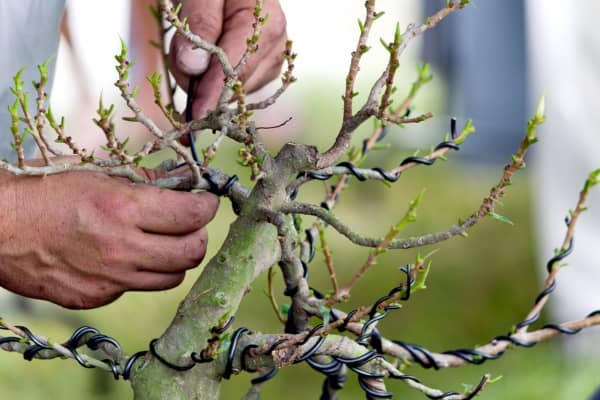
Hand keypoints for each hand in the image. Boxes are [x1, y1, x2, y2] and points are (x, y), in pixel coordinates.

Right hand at [0, 169, 217, 308]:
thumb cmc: (42, 190)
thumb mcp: (96, 172)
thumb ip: (146, 180)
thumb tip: (183, 180)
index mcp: (123, 209)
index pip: (193, 215)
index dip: (207, 206)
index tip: (205, 200)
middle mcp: (121, 249)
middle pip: (192, 253)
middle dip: (198, 235)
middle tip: (190, 223)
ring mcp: (109, 279)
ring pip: (172, 277)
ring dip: (175, 258)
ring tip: (161, 241)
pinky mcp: (95, 298)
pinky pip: (137, 288)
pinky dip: (141, 272)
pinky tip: (123, 255)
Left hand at [169, 0, 286, 119]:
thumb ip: (200, 24)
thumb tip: (194, 67)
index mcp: (265, 26)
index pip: (235, 71)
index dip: (212, 95)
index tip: (195, 116)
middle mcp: (275, 48)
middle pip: (234, 86)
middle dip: (200, 80)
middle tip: (178, 48)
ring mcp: (271, 61)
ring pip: (232, 91)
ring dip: (203, 79)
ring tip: (192, 44)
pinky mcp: (262, 70)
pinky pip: (233, 88)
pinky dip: (212, 80)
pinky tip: (206, 57)